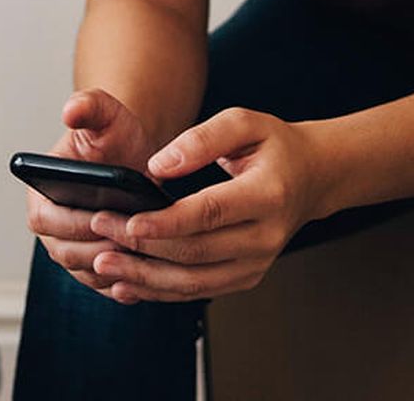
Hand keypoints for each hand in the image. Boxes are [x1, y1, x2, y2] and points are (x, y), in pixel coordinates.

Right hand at [24, 89, 160, 303]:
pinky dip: (123, 284)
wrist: (135, 158)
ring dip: (114, 269)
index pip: (47, 220)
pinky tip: (146, 277)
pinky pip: (105, 284)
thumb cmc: (115, 137)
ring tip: (143, 259)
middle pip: (67, 253)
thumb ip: (89, 106)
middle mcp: (50, 228)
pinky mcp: (94, 267)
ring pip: (87, 272)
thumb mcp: (105, 116)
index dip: (74, 223)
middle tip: (132, 243)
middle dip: (98, 249)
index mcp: (40, 195)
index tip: (104, 218)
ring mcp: (71, 250)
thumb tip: (71, 110)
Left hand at [85, 107, 325, 302]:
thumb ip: (201, 139)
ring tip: (105, 264)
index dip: (165, 222)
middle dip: (142, 247)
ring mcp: (257, 263)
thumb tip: (159, 166)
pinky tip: (129, 283)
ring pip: (194, 283)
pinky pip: (199, 291)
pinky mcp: (246, 277)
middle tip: (101, 233)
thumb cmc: (274, 146)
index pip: (209, 214)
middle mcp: (265, 237)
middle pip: (196, 253)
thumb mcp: (244, 122)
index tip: (127, 219)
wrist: (312, 178)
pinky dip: (161, 291)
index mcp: (267, 194)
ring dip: (145, 277)